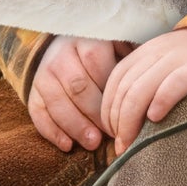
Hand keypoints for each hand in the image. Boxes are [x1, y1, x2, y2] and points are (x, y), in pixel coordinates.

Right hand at [29, 36, 131, 152]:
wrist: (65, 44)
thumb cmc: (104, 51)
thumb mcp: (119, 44)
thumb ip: (133, 58)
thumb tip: (153, 79)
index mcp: (86, 40)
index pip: (97, 64)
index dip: (111, 92)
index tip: (127, 112)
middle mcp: (62, 54)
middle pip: (78, 86)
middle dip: (95, 113)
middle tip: (112, 134)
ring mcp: (44, 71)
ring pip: (57, 101)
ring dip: (75, 125)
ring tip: (93, 143)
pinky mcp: (33, 89)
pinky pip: (37, 112)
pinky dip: (51, 131)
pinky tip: (67, 146)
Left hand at [100, 27, 186, 153]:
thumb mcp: (170, 61)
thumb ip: (150, 78)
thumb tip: (128, 117)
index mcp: (148, 50)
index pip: (115, 80)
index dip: (107, 109)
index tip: (111, 134)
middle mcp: (158, 52)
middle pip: (124, 90)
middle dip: (116, 122)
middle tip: (120, 147)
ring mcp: (177, 59)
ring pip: (139, 91)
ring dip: (129, 122)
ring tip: (130, 144)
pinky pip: (171, 86)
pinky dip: (159, 103)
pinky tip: (155, 120)